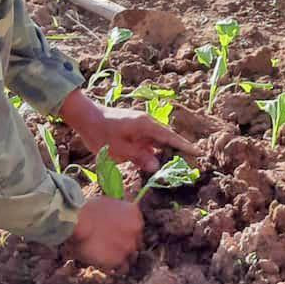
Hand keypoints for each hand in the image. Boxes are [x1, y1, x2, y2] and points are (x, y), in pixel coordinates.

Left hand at [58, 90, 198, 170]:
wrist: (85, 117)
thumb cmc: (101, 133)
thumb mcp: (119, 149)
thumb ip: (139, 157)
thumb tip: (157, 166)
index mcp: (146, 125)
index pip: (170, 137)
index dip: (184, 146)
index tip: (198, 152)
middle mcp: (147, 123)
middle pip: (167, 139)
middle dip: (176, 151)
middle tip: (187, 165)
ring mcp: (140, 126)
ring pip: (157, 142)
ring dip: (163, 153)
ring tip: (173, 166)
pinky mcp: (134, 130)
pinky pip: (147, 142)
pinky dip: (152, 151)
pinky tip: (152, 163)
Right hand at [65, 195, 142, 269]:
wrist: (77, 220)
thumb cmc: (86, 210)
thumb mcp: (109, 203)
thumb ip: (118, 211)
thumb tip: (117, 217)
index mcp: (134, 213)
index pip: (137, 228)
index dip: (127, 234)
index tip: (118, 237)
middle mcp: (136, 229)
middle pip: (136, 243)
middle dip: (126, 247)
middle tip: (112, 249)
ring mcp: (129, 245)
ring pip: (131, 257)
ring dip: (121, 259)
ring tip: (107, 259)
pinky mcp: (120, 259)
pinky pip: (122, 269)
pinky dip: (115, 269)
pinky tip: (104, 266)